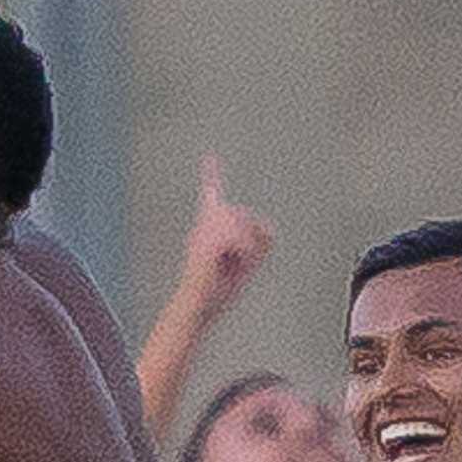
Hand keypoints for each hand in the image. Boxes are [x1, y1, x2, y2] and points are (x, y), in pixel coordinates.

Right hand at [179, 155, 272, 316]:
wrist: (193, 306)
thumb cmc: (215, 291)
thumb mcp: (246, 265)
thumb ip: (261, 242)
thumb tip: (268, 227)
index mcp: (208, 227)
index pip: (210, 196)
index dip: (210, 174)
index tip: (209, 155)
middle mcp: (205, 220)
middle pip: (252, 220)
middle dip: (253, 245)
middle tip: (231, 266)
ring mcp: (208, 223)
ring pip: (250, 227)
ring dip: (247, 252)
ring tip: (225, 266)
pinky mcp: (213, 231)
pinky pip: (246, 240)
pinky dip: (242, 257)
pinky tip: (223, 263)